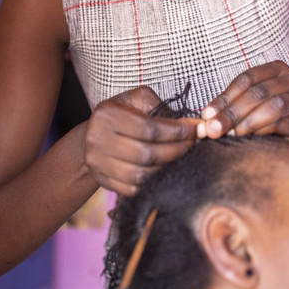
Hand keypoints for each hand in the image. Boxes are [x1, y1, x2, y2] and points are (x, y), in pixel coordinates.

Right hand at [84, 86, 199, 195]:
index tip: (196, 130)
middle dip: (176, 151)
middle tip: (193, 145)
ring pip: (140, 175)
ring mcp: (98, 163)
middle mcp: (98, 139)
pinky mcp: (102, 180)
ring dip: (167, 168)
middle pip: (146, 154)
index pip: (149, 128)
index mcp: (107, 114)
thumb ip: (159, 106)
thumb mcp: (136, 99)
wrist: (92, 135)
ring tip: (182, 158)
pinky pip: (132, 189)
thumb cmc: (121, 113)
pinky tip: (165, 171)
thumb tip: (190, 123)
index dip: (176, 131)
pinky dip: (153, 182)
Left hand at [199, 61, 288, 143]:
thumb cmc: (259, 116)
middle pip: (259, 92)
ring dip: (248, 122)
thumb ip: (226, 107)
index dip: (225, 96)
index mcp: (277, 68)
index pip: (248, 78)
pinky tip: (249, 140)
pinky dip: (262, 131)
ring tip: (231, 135)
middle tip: (214, 129)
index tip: (206, 115)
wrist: (283, 138)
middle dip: (233, 112)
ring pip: (273, 106)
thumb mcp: (242, 105)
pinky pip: (283, 124)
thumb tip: (206, 119)